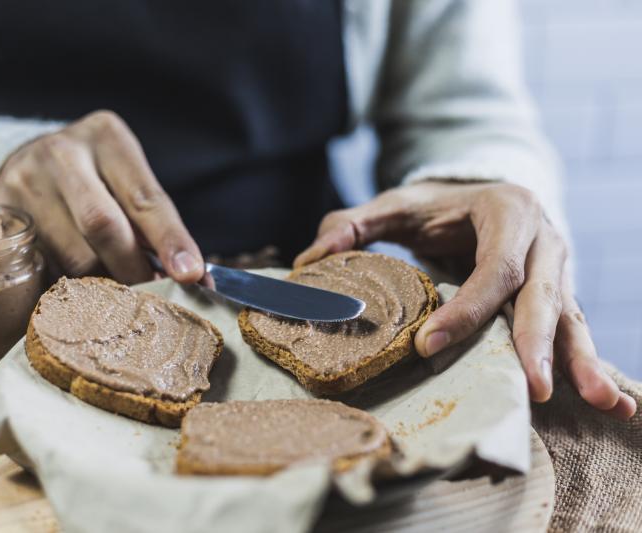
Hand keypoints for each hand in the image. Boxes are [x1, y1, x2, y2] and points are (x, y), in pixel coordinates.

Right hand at [0, 111, 202, 284]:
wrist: (26, 163)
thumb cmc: (94, 179)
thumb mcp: (125, 181)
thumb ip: (152, 223)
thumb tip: (192, 280)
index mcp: (105, 137)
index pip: (144, 197)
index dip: (170, 240)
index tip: (190, 275)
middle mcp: (61, 153)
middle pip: (103, 225)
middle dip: (135, 270)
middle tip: (157, 301)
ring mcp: (23, 181)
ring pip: (72, 255)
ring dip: (105, 286)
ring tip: (122, 301)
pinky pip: (44, 268)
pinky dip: (72, 289)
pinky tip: (85, 298)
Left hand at [296, 181, 636, 419]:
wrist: (479, 195)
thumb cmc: (435, 207)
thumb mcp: (394, 206)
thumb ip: (353, 224)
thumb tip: (310, 261)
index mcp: (505, 211)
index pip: (492, 266)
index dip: (466, 307)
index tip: (428, 344)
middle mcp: (541, 240)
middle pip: (543, 293)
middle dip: (537, 341)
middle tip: (532, 384)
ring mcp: (556, 269)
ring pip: (572, 315)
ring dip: (581, 359)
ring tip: (602, 402)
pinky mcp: (558, 295)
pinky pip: (576, 330)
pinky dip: (590, 363)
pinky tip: (613, 400)